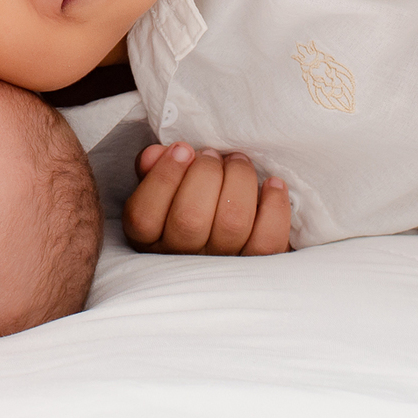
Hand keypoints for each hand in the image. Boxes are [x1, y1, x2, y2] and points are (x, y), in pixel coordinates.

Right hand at [122, 141, 290, 255]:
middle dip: (206, 172)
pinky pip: (268, 239)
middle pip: (190, 217)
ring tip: (239, 162)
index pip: (143, 216)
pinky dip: (274, 205)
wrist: (230, 246)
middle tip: (213, 155)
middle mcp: (181, 259)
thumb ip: (153, 170)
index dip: (164, 177)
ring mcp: (222, 267)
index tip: (182, 149)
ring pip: (232, 223)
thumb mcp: (162, 189)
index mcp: (148, 240)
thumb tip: (155, 154)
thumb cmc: (189, 204)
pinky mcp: (259, 267)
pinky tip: (272, 184)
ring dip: (239, 180)